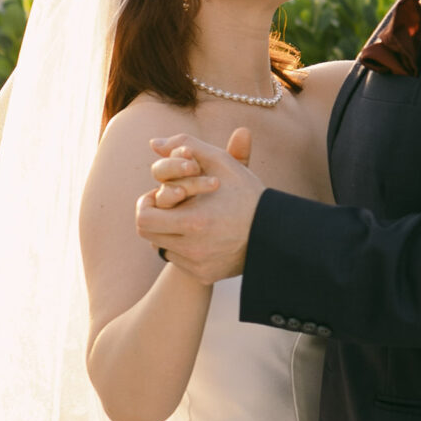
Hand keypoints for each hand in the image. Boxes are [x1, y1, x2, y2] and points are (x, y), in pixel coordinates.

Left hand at [136, 128, 263, 282]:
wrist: (276, 234)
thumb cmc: (247, 194)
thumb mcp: (221, 162)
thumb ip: (186, 144)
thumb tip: (153, 143)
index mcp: (194, 222)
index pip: (143, 218)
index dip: (145, 204)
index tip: (156, 195)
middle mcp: (193, 250)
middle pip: (148, 236)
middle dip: (153, 218)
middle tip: (166, 207)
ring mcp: (198, 266)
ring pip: (162, 248)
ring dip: (168, 232)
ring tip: (186, 219)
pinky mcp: (204, 276)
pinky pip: (179, 262)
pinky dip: (183, 248)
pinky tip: (200, 236)